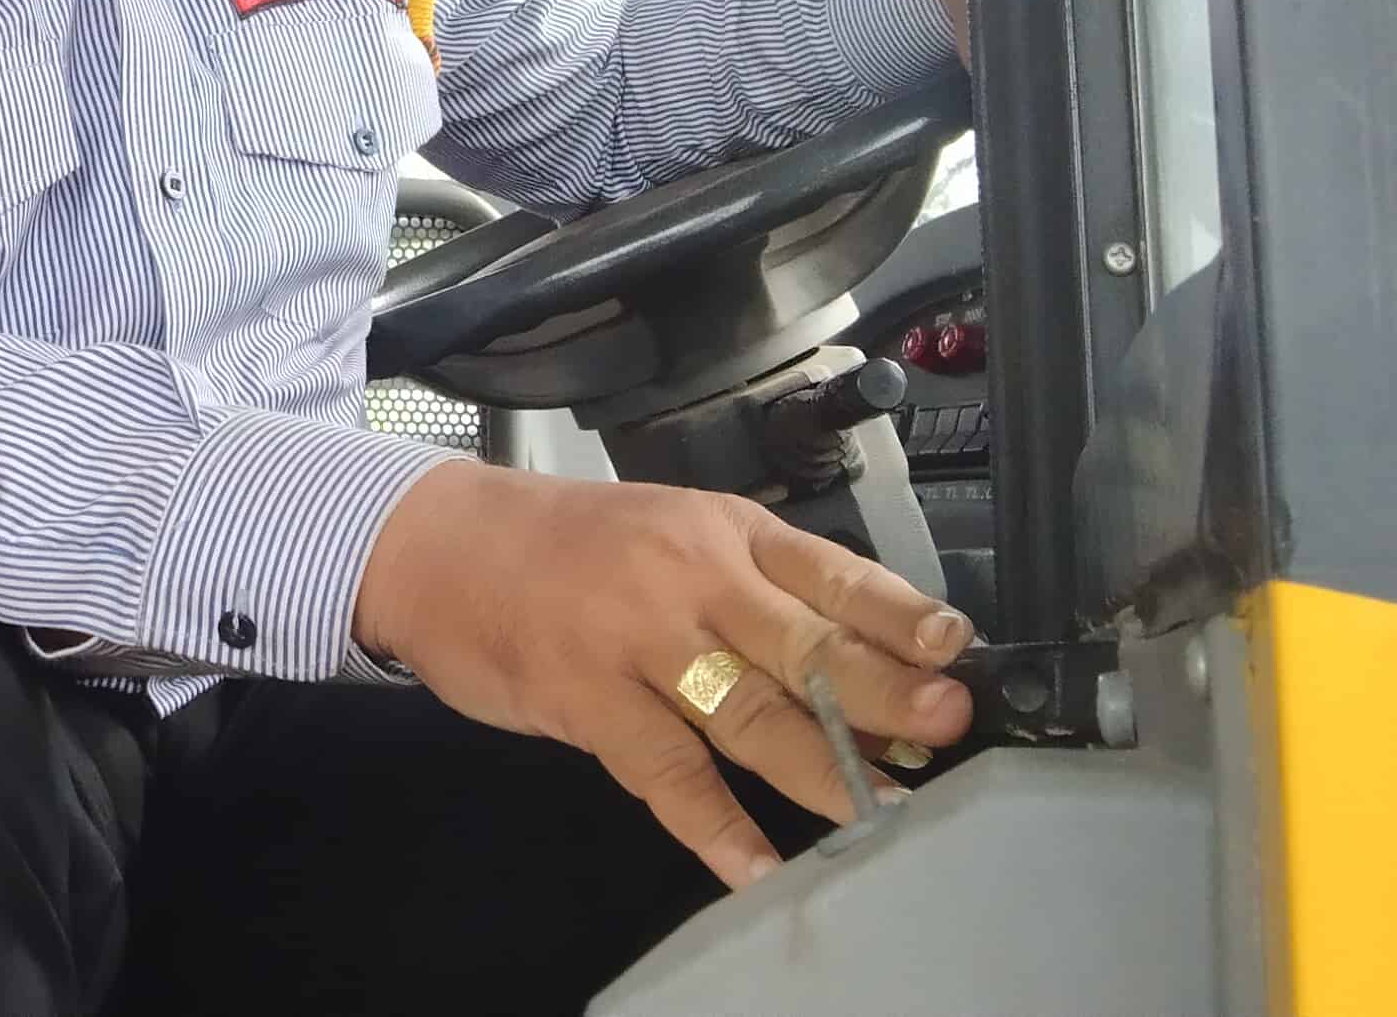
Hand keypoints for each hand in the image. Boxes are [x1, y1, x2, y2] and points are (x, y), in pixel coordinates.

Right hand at [352, 460, 974, 885]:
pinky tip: (759, 867)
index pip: (832, 570)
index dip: (899, 612)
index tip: (957, 649)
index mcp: (722, 530)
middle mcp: (689, 577)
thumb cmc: (568, 544)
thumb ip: (754, 589)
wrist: (439, 543)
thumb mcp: (671, 533)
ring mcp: (637, 640)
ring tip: (885, 808)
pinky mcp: (587, 698)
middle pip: (806, 642)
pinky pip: (668, 774)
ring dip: (824, 766)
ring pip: (750, 713)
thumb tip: (859, 672)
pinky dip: (717, 827)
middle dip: (884, 690)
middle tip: (944, 724)